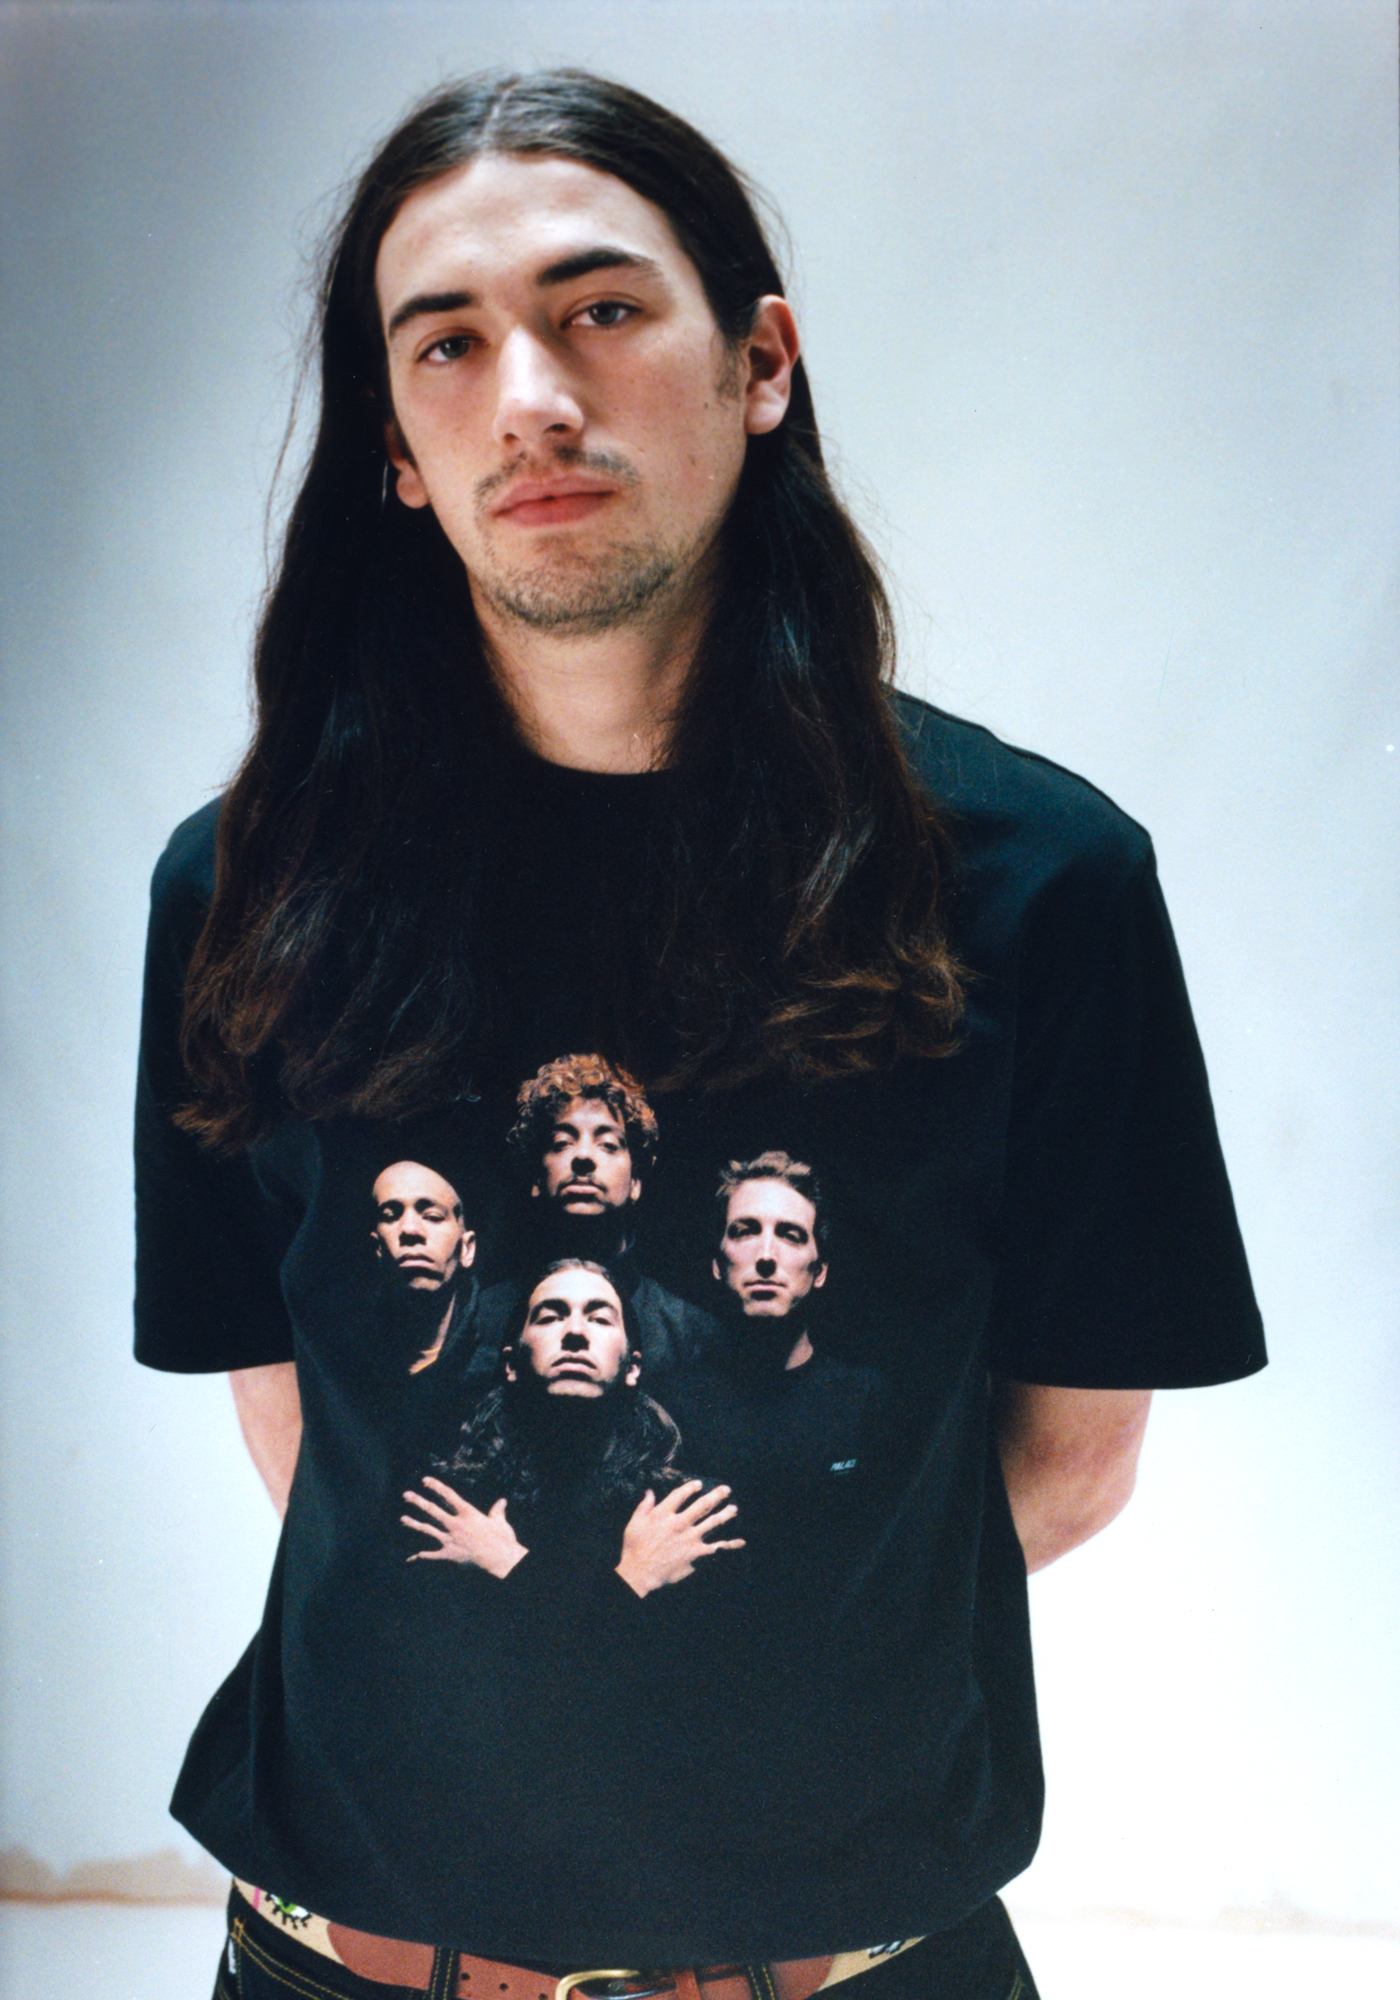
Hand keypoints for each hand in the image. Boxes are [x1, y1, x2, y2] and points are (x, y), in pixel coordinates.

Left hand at [402, 1479, 527, 1577]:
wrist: (499, 1559)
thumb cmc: (502, 1539)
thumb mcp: (500, 1522)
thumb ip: (497, 1511)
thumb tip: (502, 1501)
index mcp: (468, 1513)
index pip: (448, 1495)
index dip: (436, 1486)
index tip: (425, 1480)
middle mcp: (456, 1524)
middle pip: (433, 1510)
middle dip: (418, 1501)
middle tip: (406, 1495)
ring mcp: (450, 1539)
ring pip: (428, 1529)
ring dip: (415, 1523)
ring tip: (403, 1518)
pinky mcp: (450, 1554)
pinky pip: (433, 1554)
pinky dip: (424, 1555)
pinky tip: (415, 1555)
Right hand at [616, 1481, 743, 1597]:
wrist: (640, 1572)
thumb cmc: (634, 1548)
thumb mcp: (634, 1523)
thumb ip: (644, 1506)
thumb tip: (650, 1491)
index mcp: (663, 1514)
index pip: (680, 1495)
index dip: (691, 1487)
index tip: (699, 1484)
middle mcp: (680, 1523)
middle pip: (702, 1505)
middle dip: (716, 1496)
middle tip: (726, 1489)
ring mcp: (690, 1538)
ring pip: (712, 1522)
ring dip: (725, 1514)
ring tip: (734, 1508)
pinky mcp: (696, 1553)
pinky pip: (716, 1547)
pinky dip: (729, 1544)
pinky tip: (740, 1541)